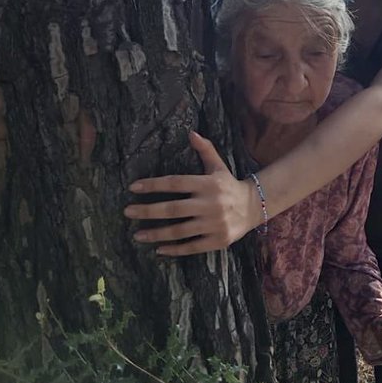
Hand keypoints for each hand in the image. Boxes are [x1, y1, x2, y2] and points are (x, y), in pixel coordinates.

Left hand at [126, 132, 261, 255]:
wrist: (254, 206)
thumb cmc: (229, 185)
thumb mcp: (218, 166)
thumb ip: (205, 150)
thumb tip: (191, 133)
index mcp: (208, 184)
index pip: (175, 183)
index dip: (153, 185)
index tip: (132, 187)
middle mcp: (210, 204)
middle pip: (173, 209)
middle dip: (147, 211)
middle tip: (127, 212)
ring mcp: (214, 224)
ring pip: (179, 231)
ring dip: (156, 234)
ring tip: (138, 235)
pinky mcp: (217, 240)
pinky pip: (192, 246)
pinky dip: (174, 250)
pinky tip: (159, 249)